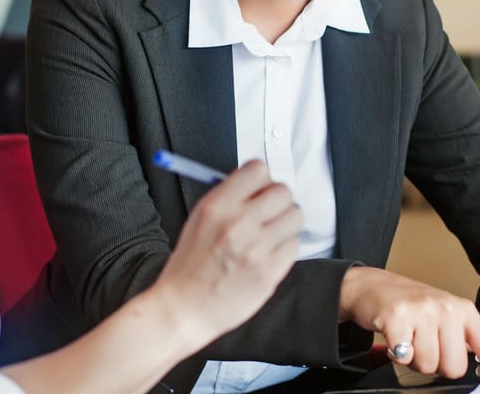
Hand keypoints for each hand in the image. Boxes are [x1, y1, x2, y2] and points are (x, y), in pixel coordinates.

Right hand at [154, 161, 300, 341]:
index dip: (261, 179)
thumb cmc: (190, 265)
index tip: (260, 189)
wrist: (184, 308)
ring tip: (268, 236)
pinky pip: (294, 246)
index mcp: (217, 206)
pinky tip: (267, 256)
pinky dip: (284, 249)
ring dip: (285, 224)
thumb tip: (258, 182)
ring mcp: (256, 249)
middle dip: (277, 200)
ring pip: (295, 217)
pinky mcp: (269, 272)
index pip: (258, 170)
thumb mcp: (198, 219)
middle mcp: (238, 223)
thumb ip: (228, 197)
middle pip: (283, 192)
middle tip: (269, 213)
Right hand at [339, 267, 479, 391]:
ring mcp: (422, 312)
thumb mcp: (452, 314)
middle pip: (454, 367)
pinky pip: (404, 357)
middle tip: (424, 343)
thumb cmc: (414, 303)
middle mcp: (446, 309)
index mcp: (463, 311)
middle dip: (436, 363)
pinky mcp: (397, 318)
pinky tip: (394, 337)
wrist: (372, 285)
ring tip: (409, 338)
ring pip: (428, 365)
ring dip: (415, 359)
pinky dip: (397, 353)